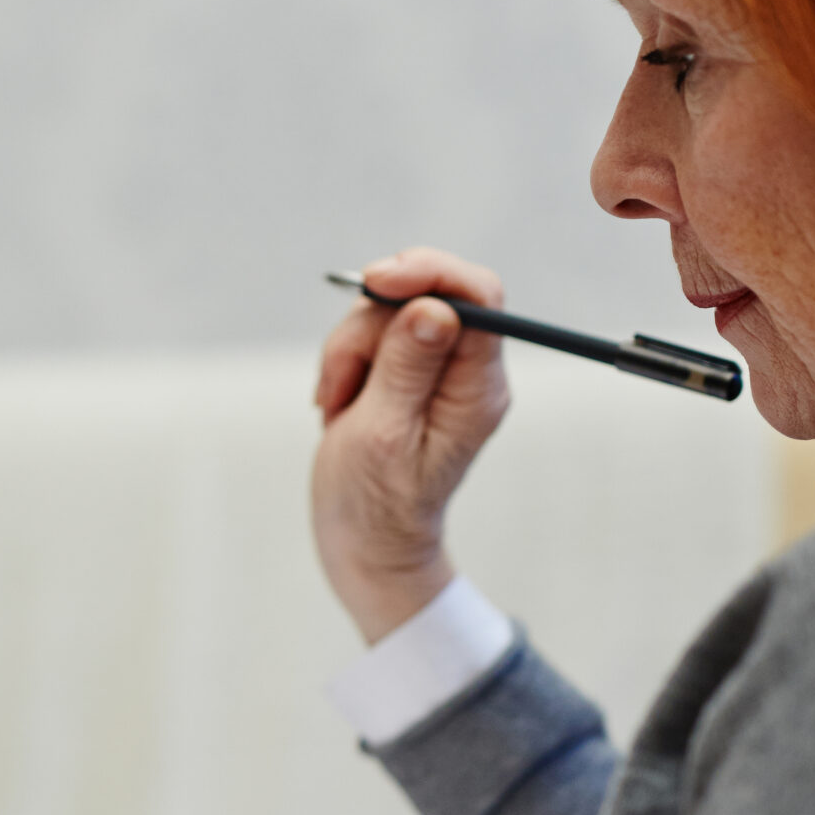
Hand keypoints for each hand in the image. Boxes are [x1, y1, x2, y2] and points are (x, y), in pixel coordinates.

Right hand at [312, 248, 513, 642]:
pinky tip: (339, 403)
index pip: (477, 296)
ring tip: (337, 406)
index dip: (429, 273)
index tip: (375, 281)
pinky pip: (373, 333)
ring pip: (389, 312)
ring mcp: (438, 369)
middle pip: (423, 296)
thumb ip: (407, 367)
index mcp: (477, 389)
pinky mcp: (409, 369)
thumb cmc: (372, 502)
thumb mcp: (381, 435)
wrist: (364, 541)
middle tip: (339, 382)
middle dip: (369, 326)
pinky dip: (345, 360)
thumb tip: (435, 308)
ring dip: (349, 350)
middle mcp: (468, 371)